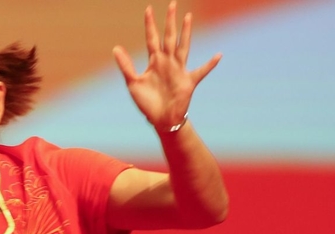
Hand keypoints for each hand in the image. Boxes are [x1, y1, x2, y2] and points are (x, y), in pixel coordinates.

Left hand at [113, 1, 220, 131]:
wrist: (160, 120)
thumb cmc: (147, 103)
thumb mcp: (133, 83)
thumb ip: (126, 66)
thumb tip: (115, 48)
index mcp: (154, 62)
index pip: (152, 38)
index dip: (150, 25)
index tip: (148, 9)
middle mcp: (167, 62)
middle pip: (169, 37)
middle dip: (170, 21)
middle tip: (172, 4)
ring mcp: (179, 70)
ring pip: (183, 47)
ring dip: (186, 33)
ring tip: (188, 17)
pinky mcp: (188, 82)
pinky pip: (201, 71)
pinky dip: (209, 64)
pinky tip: (218, 55)